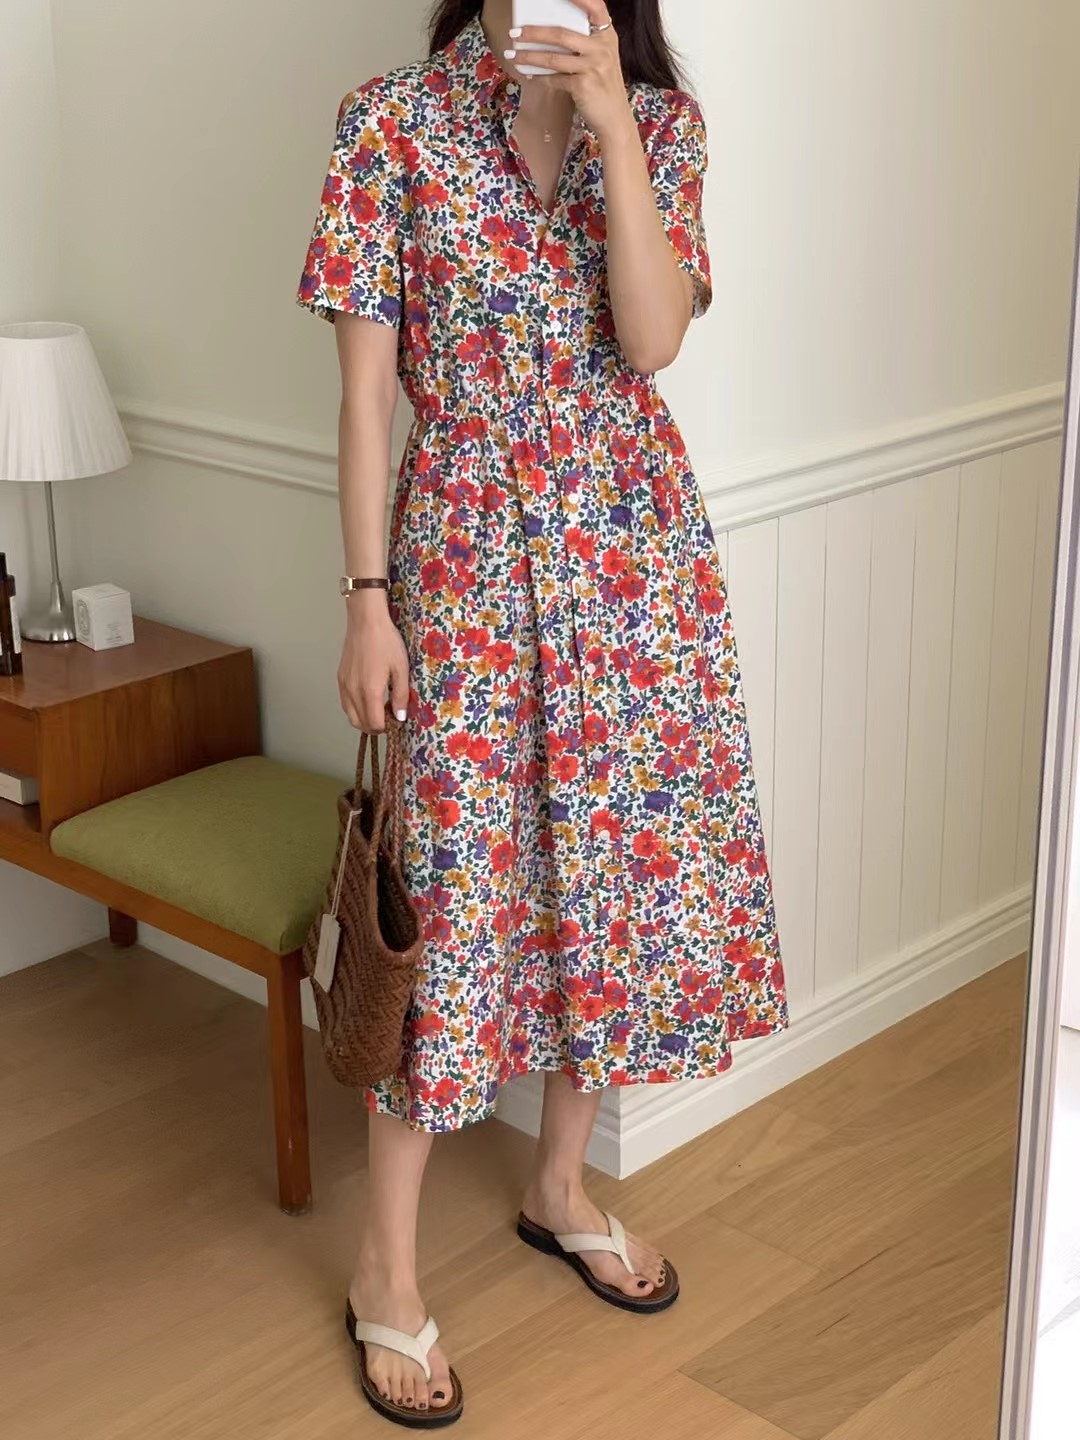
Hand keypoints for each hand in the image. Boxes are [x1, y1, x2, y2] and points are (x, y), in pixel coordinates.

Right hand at [338, 590, 410, 732]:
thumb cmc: (386, 642)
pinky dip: (355, 709)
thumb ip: (401, 696)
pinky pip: (345, 703)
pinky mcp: (340, 679)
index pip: (375, 724)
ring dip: (363, 719)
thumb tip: (400, 717)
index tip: (395, 719)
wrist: (366, 622)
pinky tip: (367, 699)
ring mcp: (344, 686)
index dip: (386, 727)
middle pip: (360, 724)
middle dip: (375, 726)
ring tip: (378, 708)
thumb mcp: (401, 669)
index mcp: (370, 691)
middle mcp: (353, 692)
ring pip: (350, 716)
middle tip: (388, 716)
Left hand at [505, 0, 632, 144]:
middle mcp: (602, 48)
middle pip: (562, 34)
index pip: (596, 6)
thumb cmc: (603, 86)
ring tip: (513, 55)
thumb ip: (585, 43)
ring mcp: (593, 67)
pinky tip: (530, 75)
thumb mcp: (601, 58)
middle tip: (515, 33)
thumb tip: (548, 33)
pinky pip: (555, 78)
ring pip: (554, 58)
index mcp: (607, 36)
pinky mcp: (583, 86)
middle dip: (534, 33)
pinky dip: (540, 77)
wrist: (615, 118)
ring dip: (529, 56)